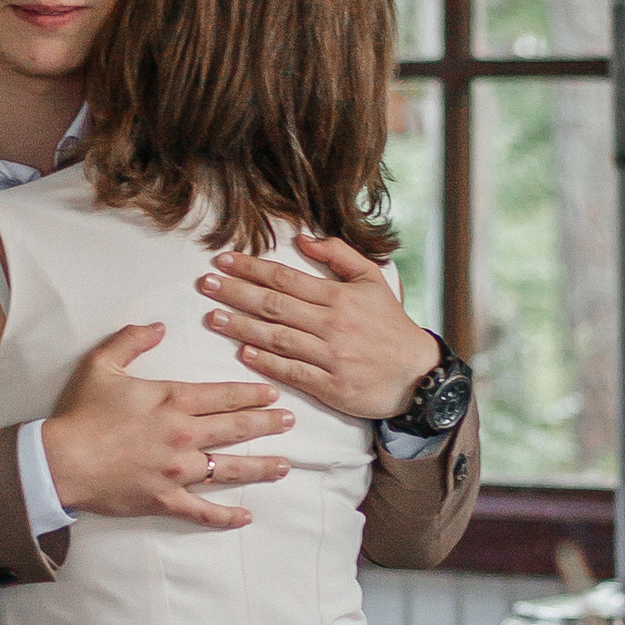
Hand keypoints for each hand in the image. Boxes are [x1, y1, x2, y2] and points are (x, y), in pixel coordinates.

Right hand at [42, 324, 291, 528]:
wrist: (61, 461)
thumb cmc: (80, 413)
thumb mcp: (101, 364)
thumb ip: (132, 339)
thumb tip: (158, 326)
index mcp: (173, 401)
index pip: (225, 395)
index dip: (253, 394)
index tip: (273, 394)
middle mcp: (184, 435)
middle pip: (237, 429)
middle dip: (268, 424)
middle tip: (290, 422)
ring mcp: (177, 470)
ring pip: (229, 469)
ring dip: (260, 467)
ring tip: (284, 465)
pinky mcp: (165, 499)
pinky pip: (203, 511)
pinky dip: (226, 516)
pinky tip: (246, 516)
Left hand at [198, 236, 437, 423]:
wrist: (418, 375)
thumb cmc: (391, 325)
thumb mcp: (373, 280)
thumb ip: (339, 255)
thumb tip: (303, 238)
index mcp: (339, 297)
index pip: (286, 279)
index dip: (251, 268)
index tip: (223, 261)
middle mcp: (332, 325)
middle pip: (274, 305)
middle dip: (236, 293)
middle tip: (206, 285)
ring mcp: (330, 357)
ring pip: (277, 338)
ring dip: (242, 326)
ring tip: (213, 317)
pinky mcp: (331, 386)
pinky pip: (292, 372)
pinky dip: (267, 362)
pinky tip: (243, 352)